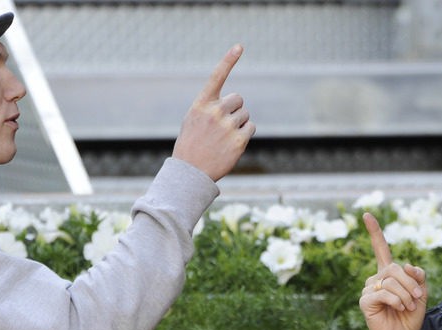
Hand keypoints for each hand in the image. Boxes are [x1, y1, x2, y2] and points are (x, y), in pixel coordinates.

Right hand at [172, 44, 255, 180]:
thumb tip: (236, 101)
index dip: (229, 60)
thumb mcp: (194, 119)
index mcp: (201, 104)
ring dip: (239, 124)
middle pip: (238, 99)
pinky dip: (245, 134)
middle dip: (234, 110)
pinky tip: (232, 144)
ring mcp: (227, 126)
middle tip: (222, 126)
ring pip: (245, 115)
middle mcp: (215, 112)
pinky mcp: (239, 141)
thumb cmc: (192, 143)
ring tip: (224, 138)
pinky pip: (251, 128)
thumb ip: (211, 106)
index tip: (240, 46)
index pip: (217, 77)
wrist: (190, 171)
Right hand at [359, 213, 427, 329]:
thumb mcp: (421, 294)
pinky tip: (399, 308)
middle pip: (395, 268)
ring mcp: (368, 289)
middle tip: (418, 299)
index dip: (374, 232)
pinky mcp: (365, 301)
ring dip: (406, 295)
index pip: (380, 249)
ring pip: (391, 280)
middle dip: (411, 283)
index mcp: (388, 274)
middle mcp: (376, 278)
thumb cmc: (409, 316)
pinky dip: (397, 300)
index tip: (366, 215)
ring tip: (409, 307)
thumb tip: (408, 265)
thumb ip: (418, 277)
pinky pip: (384, 292)